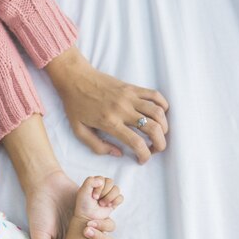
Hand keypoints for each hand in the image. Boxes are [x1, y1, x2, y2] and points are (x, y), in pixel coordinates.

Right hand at [25, 170, 118, 238]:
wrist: (44, 185)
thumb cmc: (39, 212)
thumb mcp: (38, 236)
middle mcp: (85, 238)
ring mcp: (93, 222)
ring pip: (111, 231)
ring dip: (104, 228)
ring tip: (89, 220)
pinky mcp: (97, 205)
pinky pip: (113, 205)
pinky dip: (112, 201)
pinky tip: (98, 204)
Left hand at [45, 46, 169, 163]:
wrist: (74, 78)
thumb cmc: (75, 105)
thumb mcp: (79, 131)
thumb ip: (97, 146)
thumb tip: (118, 153)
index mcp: (110, 122)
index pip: (136, 142)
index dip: (144, 155)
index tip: (143, 159)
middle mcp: (123, 110)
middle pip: (153, 128)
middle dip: (160, 143)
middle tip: (156, 149)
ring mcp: (129, 97)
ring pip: (157, 112)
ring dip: (164, 126)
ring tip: (159, 134)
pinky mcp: (132, 87)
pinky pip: (155, 95)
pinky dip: (163, 105)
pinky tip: (161, 114)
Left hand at [75, 176, 122, 220]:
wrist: (87, 216)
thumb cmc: (84, 203)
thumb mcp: (83, 191)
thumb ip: (89, 182)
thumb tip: (101, 181)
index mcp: (95, 181)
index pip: (102, 179)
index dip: (99, 188)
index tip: (93, 196)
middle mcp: (103, 185)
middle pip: (110, 182)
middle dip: (104, 193)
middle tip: (97, 200)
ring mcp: (109, 193)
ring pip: (116, 189)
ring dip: (109, 197)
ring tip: (101, 204)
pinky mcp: (114, 200)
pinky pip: (120, 197)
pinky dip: (115, 201)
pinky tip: (109, 206)